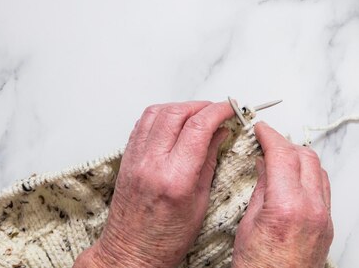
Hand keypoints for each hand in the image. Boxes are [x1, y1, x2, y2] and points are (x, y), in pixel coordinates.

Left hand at [74, 101, 232, 267]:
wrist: (130, 254)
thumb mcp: (200, 203)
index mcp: (174, 178)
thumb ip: (210, 162)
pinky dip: (162, 115)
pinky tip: (174, 122)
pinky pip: (143, 123)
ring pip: (157, 112)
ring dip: (181, 107)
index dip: (218, 111)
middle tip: (218, 111)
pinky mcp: (127, 158)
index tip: (230, 108)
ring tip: (197, 115)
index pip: (198, 127)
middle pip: (177, 113)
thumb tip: (220, 134)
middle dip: (202, 106)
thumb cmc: (164, 239)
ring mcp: (135, 159)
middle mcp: (151, 164)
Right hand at [232, 122, 332, 267]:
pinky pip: (323, 188)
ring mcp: (323, 217)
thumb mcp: (248, 225)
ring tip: (279, 159)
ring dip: (299, 158)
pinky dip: (309, 175)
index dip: (270, 135)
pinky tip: (292, 179)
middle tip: (266, 142)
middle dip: (285, 143)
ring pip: (318, 170)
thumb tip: (265, 163)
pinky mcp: (328, 226)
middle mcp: (312, 209)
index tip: (260, 129)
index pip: (283, 154)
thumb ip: (262, 188)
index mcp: (287, 207)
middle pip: (305, 156)